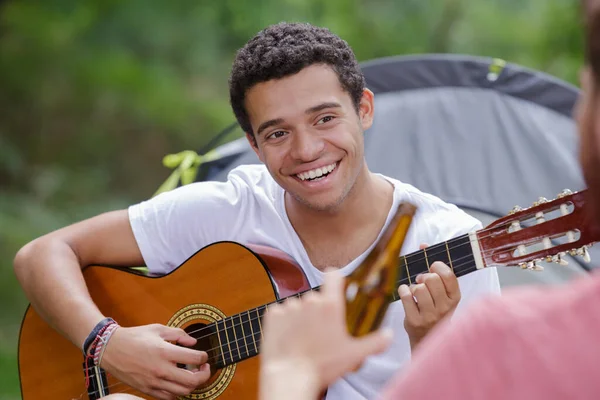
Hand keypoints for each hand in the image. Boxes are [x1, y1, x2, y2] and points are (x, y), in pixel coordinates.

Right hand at [100, 324, 210, 399]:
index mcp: (165, 352)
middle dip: (204, 375)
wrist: (110, 349)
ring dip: (192, 384)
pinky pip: (169, 397)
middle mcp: (161, 369)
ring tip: (192, 375)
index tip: (203, 356)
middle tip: (204, 368)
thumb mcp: (158, 329)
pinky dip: (178, 391)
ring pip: (183, 392)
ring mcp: (154, 382)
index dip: (204, 357)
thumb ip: (179, 334)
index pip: (195, 359)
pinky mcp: (147, 390)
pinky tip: (178, 382)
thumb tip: (193, 342)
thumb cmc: (135, 337)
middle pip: (193, 381)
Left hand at [260, 270, 392, 398]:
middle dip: (319, 310)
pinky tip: (289, 337)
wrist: (289, 377)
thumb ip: (375, 342)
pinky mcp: (272, 315)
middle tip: (321, 332)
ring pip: (298, 305)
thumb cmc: (322, 367)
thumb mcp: (354, 355)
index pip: (333, 275)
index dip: (336, 279)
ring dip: (301, 316)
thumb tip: (389, 335)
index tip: (337, 287)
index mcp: (329, 305)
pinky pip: (280, 312)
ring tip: (304, 338)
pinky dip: (284, 322)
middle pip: (316, 297)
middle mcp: (309, 300)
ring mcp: (289, 306)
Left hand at [398, 244, 460, 349]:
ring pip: (418, 288)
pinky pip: (406, 296)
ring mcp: (430, 316)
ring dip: (414, 286)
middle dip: (424, 276)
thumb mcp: (442, 292)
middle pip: (431, 279)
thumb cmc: (434, 308)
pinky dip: (403, 291)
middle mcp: (445, 308)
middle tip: (422, 281)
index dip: (438, 266)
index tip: (432, 267)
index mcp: (454, 298)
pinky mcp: (415, 321)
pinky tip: (406, 294)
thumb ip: (435, 268)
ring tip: (415, 291)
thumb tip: (423, 245)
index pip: (449, 275)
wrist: (426, 337)